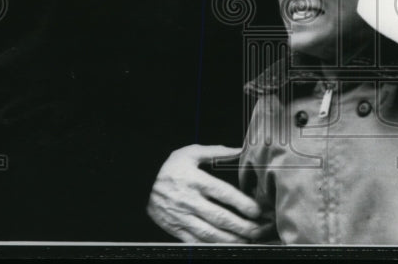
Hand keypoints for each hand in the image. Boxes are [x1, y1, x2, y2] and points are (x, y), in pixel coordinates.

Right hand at [147, 144, 274, 243]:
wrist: (139, 184)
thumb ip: (216, 152)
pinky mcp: (175, 228)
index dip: (242, 203)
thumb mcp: (189, 153)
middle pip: (220, 217)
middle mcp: (189, 200)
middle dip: (242, 225)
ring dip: (231, 239)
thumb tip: (238, 150)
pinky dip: (212, 246)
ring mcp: (182, 217)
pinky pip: (195, 241)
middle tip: (259, 229)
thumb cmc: (167, 167)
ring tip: (247, 240)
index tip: (257, 210)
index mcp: (195, 180)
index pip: (223, 194)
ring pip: (210, 233)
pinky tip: (225, 246)